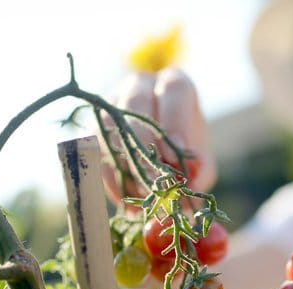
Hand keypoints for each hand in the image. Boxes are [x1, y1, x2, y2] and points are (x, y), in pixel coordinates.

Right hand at [100, 68, 215, 204]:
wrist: (159, 151)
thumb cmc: (183, 148)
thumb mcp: (200, 159)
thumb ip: (200, 172)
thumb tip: (190, 189)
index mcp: (173, 85)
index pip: (174, 89)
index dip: (175, 120)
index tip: (177, 154)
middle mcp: (140, 86)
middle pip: (135, 102)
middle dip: (143, 142)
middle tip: (155, 179)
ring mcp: (112, 103)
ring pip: (109, 125)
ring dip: (124, 163)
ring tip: (142, 195)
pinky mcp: (92, 126)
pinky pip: (94, 148)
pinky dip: (109, 177)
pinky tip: (125, 200)